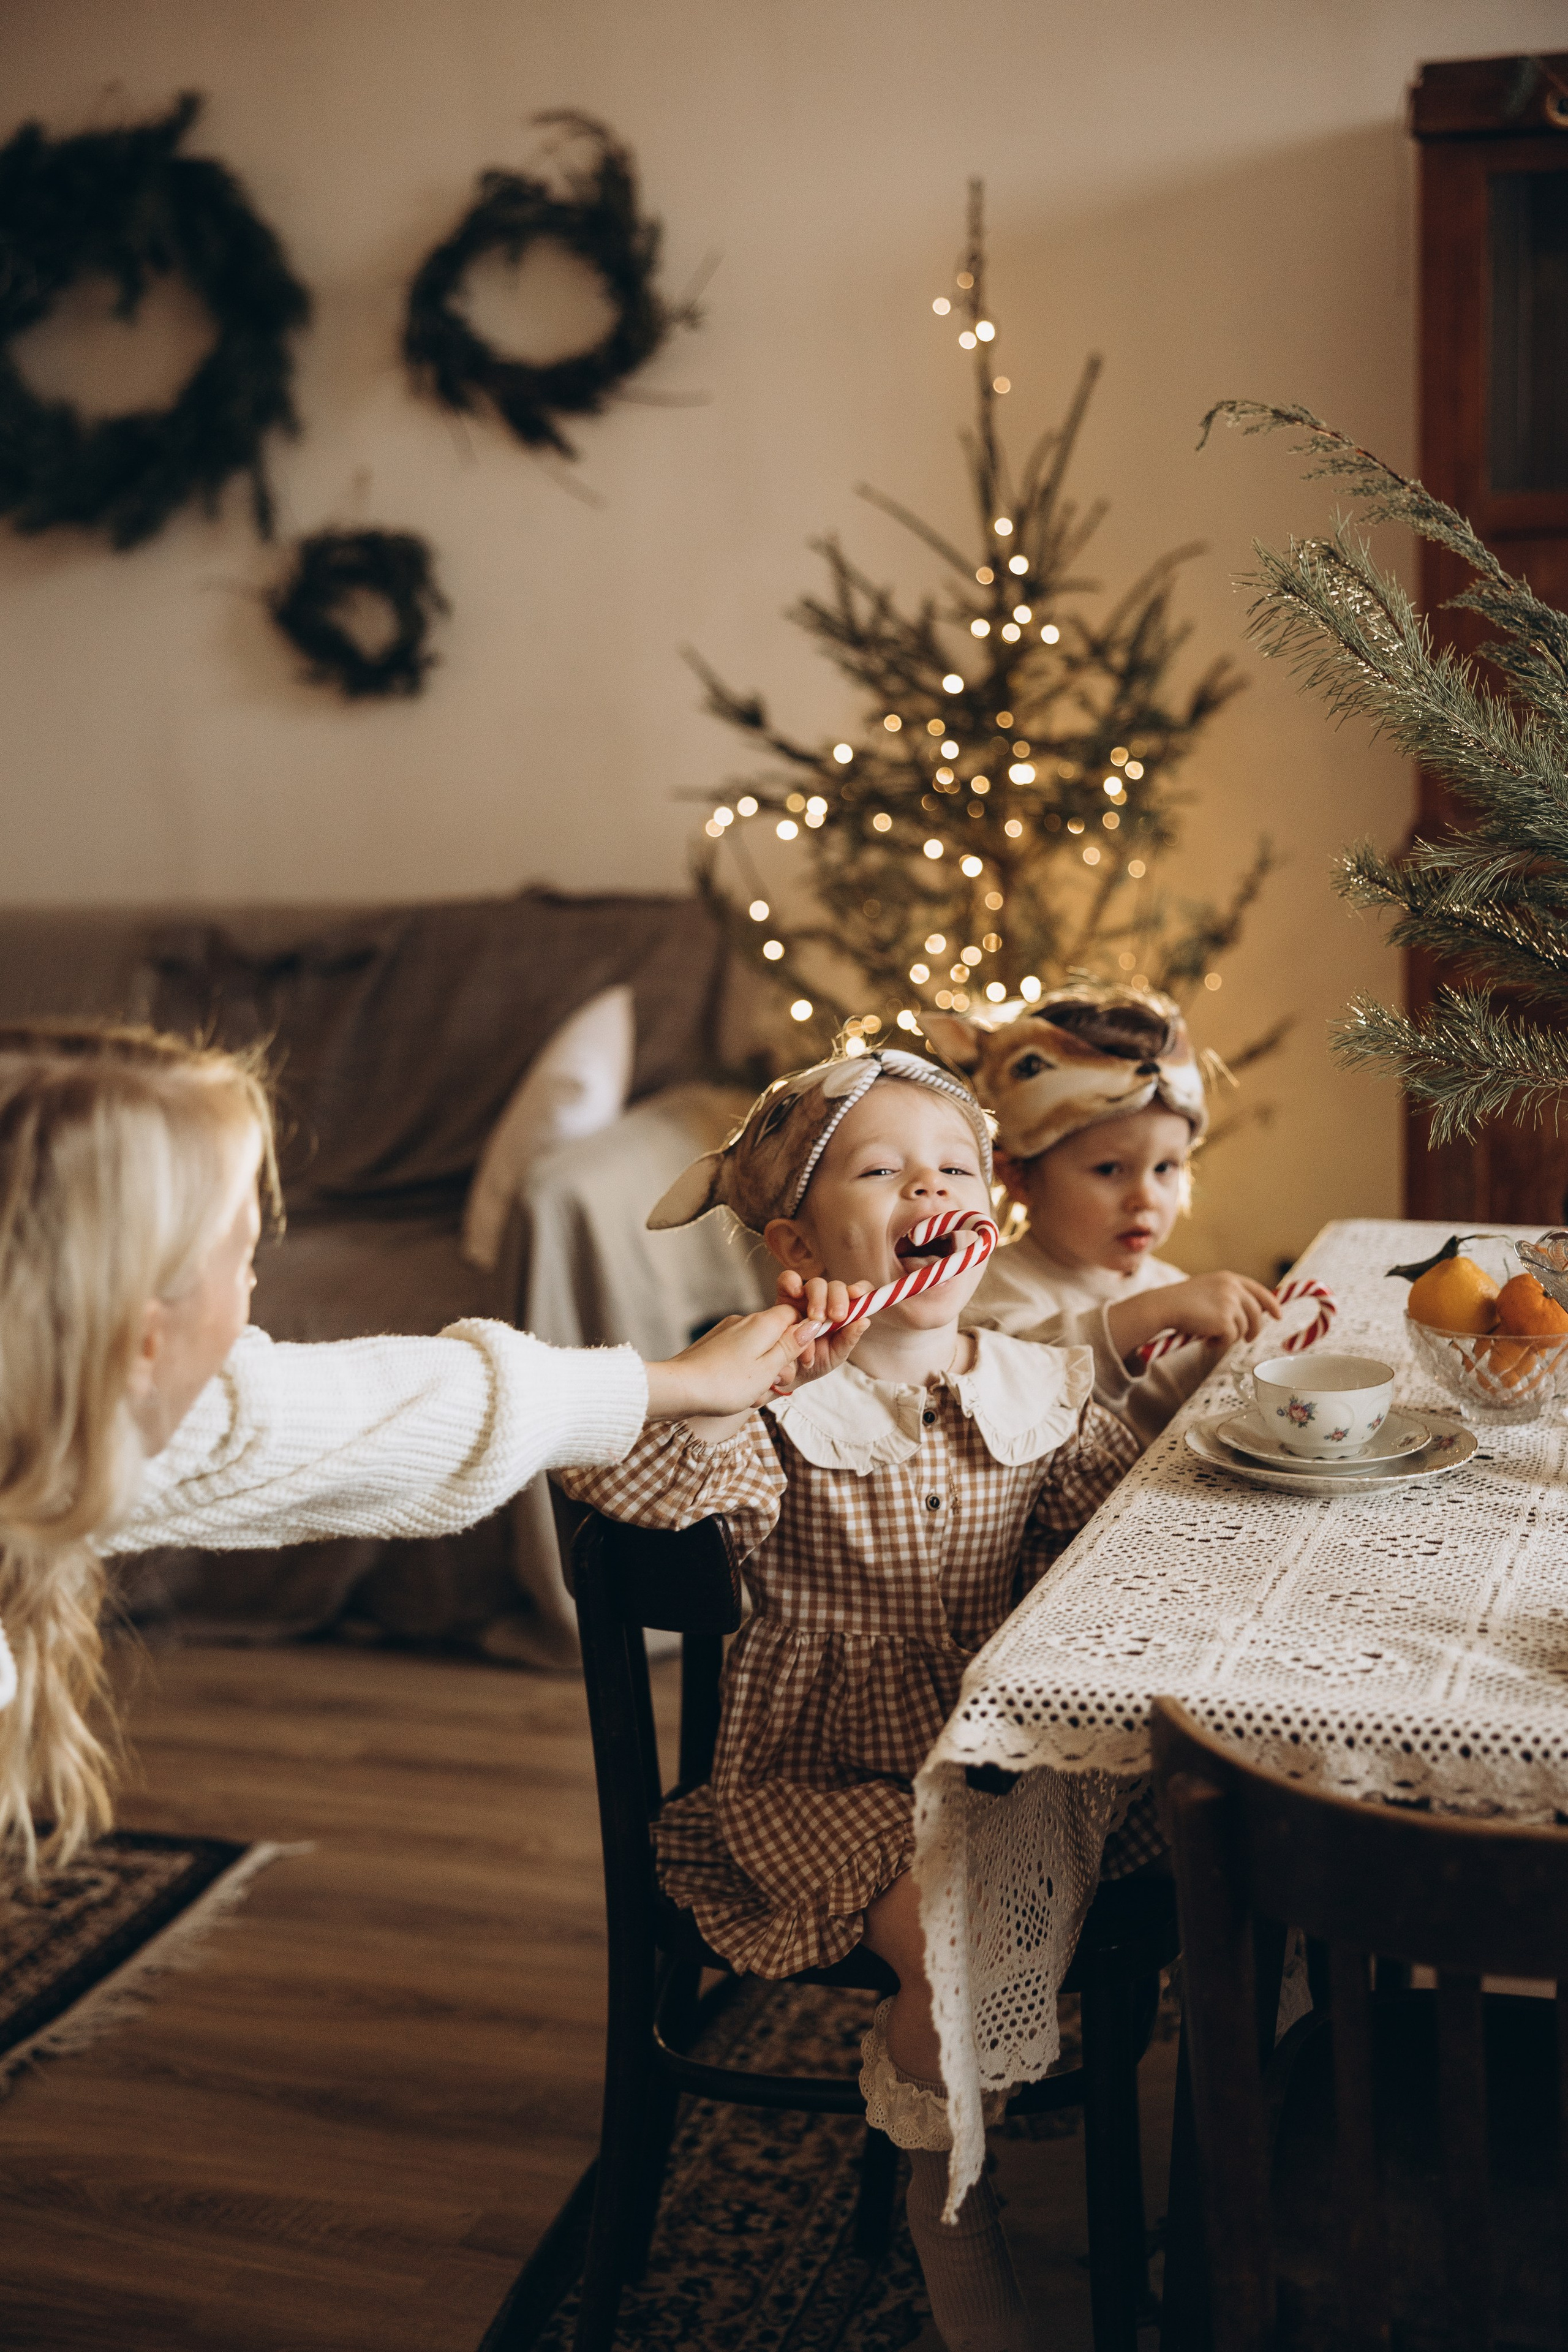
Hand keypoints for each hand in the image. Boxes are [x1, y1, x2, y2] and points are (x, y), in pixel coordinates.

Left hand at [643, 1303, 814, 1427]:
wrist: (678, 1389)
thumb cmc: (725, 1384)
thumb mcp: (767, 1369)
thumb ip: (790, 1346)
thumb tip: (811, 1326)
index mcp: (762, 1324)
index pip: (795, 1315)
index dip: (804, 1338)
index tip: (802, 1361)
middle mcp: (745, 1321)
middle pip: (777, 1335)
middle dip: (781, 1362)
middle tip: (775, 1383)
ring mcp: (727, 1332)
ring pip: (759, 1350)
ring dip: (762, 1373)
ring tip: (751, 1394)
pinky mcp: (715, 1345)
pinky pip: (740, 1357)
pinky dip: (744, 1374)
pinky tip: (736, 1393)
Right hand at [774, 1268, 871, 1381]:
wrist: (786, 1373)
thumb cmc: (815, 1363)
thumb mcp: (834, 1355)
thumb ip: (848, 1339)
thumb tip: (864, 1321)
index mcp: (843, 1313)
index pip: (857, 1294)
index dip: (860, 1288)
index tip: (857, 1295)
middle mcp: (826, 1302)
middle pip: (836, 1286)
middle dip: (838, 1298)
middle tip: (836, 1316)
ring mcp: (805, 1297)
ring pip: (816, 1284)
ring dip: (818, 1297)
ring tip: (815, 1318)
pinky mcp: (785, 1296)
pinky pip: (788, 1280)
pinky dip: (792, 1282)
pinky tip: (796, 1293)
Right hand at [1108, 1271, 1281, 1362]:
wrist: (1163, 1306)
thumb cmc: (1180, 1302)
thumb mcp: (1207, 1290)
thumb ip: (1227, 1296)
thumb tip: (1249, 1313)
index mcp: (1229, 1279)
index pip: (1259, 1291)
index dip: (1271, 1304)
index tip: (1278, 1315)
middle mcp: (1233, 1288)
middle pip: (1257, 1314)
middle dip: (1254, 1329)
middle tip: (1247, 1340)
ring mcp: (1230, 1303)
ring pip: (1244, 1329)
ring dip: (1229, 1337)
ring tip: (1210, 1336)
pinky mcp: (1225, 1320)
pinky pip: (1231, 1339)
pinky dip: (1219, 1343)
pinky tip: (1205, 1340)